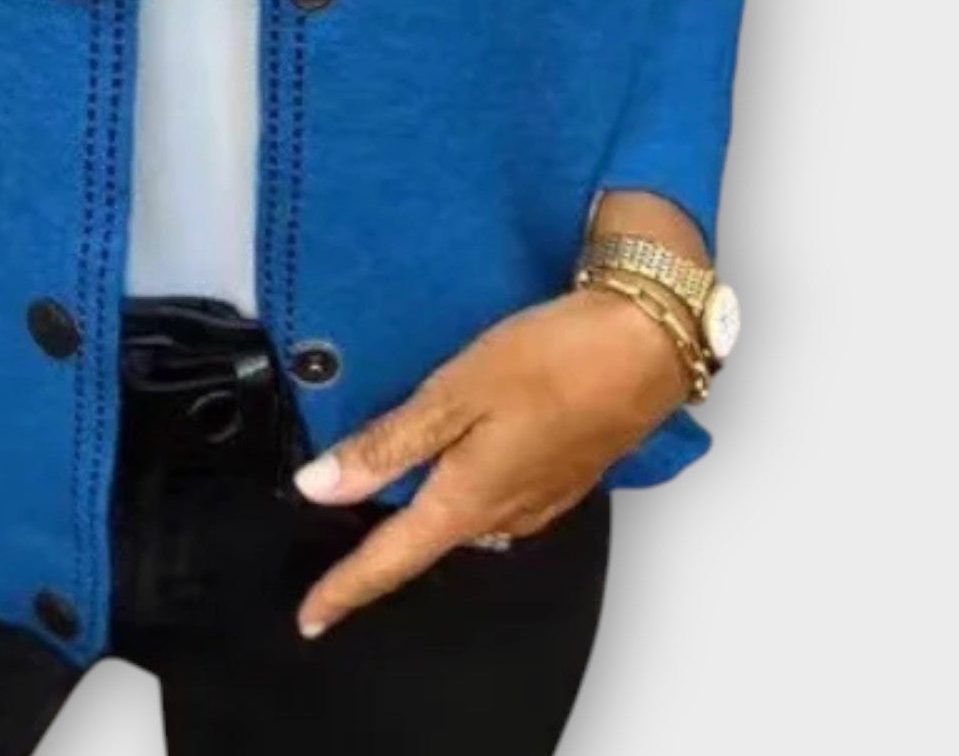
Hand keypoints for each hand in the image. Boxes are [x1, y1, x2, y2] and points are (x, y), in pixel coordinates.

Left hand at [290, 288, 691, 638]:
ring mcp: (539, 498)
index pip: (391, 560)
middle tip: (345, 517)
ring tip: (398, 473)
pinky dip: (466, 479)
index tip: (310, 616)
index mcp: (469, 500)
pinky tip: (464, 446)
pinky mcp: (563, 475)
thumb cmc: (553, 360)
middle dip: (386, 534)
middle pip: (428, 536)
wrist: (647, 343)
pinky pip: (497, 494)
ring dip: (430, 499)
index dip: (345, 588)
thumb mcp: (455, 393)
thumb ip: (389, 444)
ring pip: (464, 513)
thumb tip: (320, 486)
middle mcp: (504, 514)